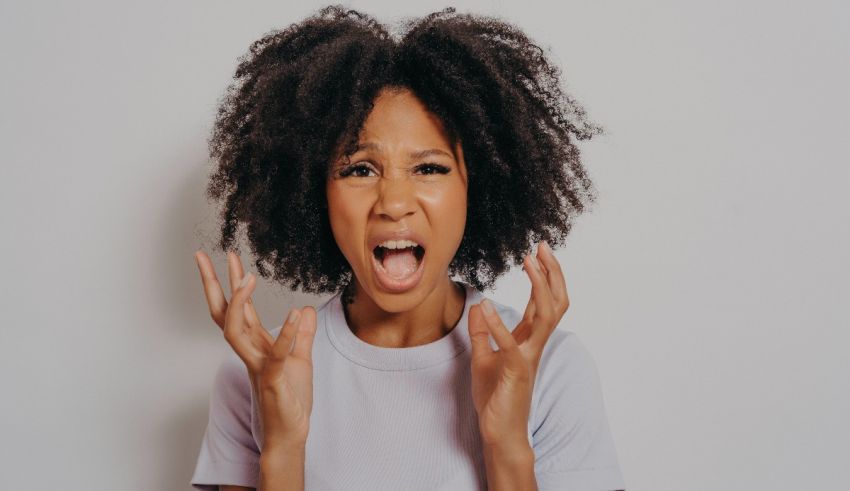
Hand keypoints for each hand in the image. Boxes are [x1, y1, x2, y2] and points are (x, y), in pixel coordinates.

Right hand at [194, 250, 317, 448]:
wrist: (291, 432)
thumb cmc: (291, 398)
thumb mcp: (301, 359)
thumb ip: (303, 335)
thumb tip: (306, 309)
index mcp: (256, 344)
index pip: (237, 308)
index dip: (230, 282)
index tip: (226, 256)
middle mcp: (250, 352)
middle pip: (223, 314)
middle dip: (212, 285)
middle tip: (203, 257)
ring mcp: (258, 365)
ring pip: (236, 332)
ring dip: (240, 304)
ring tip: (248, 277)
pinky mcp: (273, 379)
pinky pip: (276, 354)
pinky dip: (286, 334)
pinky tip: (296, 314)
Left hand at [467, 241, 569, 448]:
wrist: (499, 431)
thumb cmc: (495, 398)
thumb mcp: (482, 357)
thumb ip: (481, 332)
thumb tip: (478, 305)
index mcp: (528, 340)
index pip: (542, 302)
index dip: (544, 275)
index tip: (537, 251)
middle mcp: (534, 345)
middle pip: (555, 302)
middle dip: (552, 273)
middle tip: (542, 247)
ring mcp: (528, 357)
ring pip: (545, 316)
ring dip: (538, 287)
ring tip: (528, 263)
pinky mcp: (515, 371)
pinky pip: (511, 344)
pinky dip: (498, 325)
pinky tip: (486, 307)